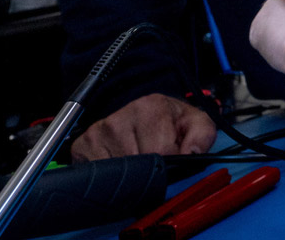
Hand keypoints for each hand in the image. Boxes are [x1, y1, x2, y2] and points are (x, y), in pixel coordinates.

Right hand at [70, 93, 215, 161]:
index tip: (170, 157)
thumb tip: (191, 154)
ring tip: (138, 159)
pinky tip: (120, 164)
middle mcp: (119, 118)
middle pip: (138, 165)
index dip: (169, 161)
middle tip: (153, 159)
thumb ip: (202, 136)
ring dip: (130, 174)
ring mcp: (98, 132)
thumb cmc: (169, 120)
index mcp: (149, 107)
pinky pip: (98, 175)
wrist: (143, 113)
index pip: (160, 152)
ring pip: (118, 173)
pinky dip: (110, 177)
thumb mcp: (195, 122)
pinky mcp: (82, 146)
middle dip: (149, 169)